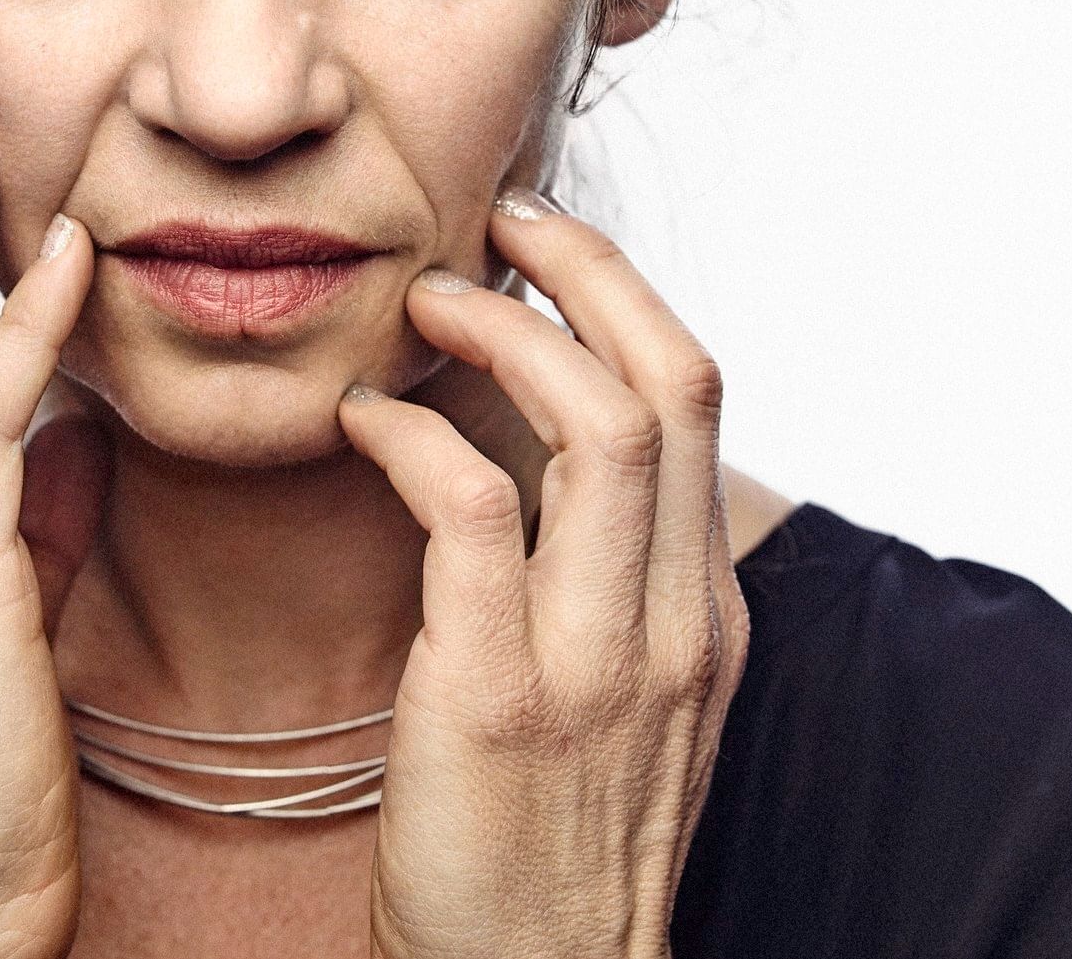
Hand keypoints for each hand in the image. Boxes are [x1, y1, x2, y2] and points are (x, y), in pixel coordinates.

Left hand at [338, 190, 749, 958]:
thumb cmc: (552, 846)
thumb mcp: (629, 707)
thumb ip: (615, 587)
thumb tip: (555, 468)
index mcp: (708, 613)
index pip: (698, 397)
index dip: (623, 294)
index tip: (546, 246)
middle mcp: (678, 622)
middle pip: (667, 380)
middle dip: (584, 270)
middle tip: (494, 225)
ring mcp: (600, 660)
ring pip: (596, 422)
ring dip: (502, 329)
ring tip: (423, 303)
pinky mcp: (498, 698)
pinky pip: (471, 507)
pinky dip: (414, 431)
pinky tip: (363, 417)